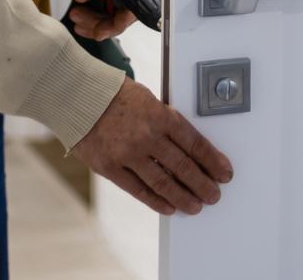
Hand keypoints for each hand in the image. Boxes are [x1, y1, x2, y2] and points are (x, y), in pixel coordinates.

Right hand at [70, 78, 233, 215]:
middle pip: (184, 167)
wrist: (78, 96)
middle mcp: (147, 136)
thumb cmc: (114, 95)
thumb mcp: (149, 100)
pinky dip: (157, 201)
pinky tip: (169, 207)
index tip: (224, 172)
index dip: (213, 161)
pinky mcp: (110, 167)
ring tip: (196, 206)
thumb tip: (188, 148)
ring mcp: (128, 153)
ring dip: (184, 197)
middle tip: (214, 195)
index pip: (195, 143)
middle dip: (203, 184)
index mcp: (161, 115)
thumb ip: (166, 122)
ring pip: (164, 183)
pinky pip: (139, 190)